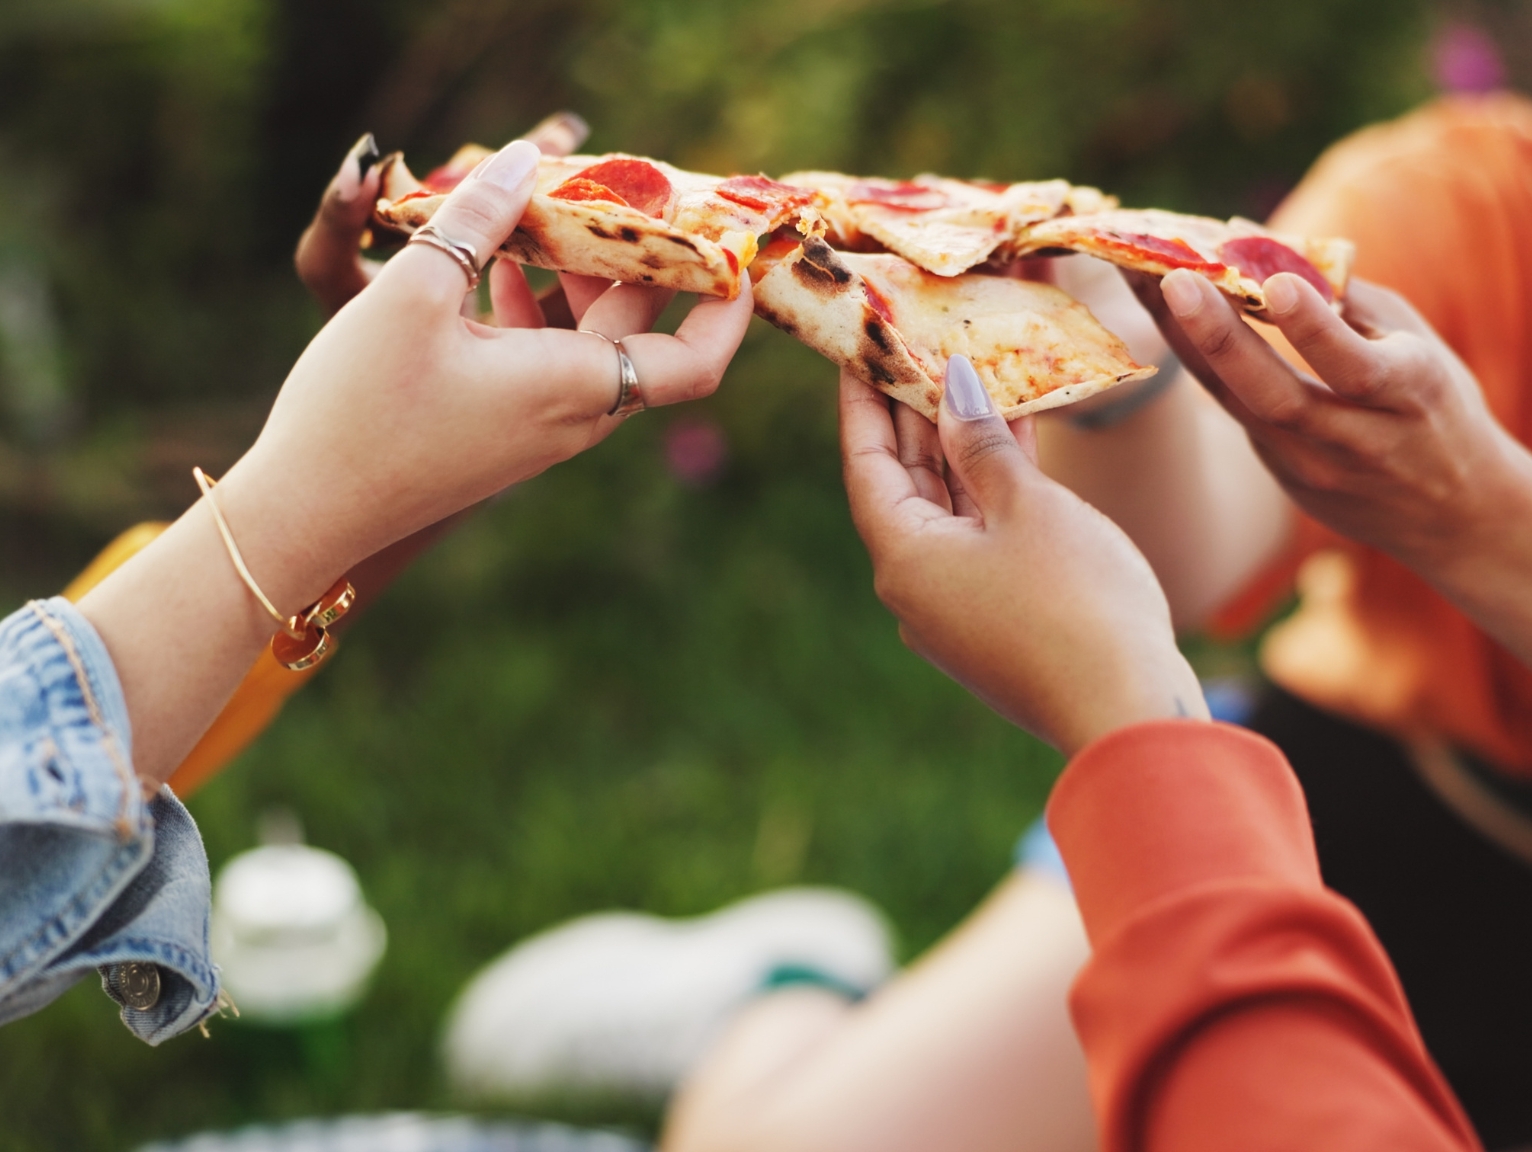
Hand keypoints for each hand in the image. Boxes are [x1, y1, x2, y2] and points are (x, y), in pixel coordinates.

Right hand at [223, 138, 752, 618]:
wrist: (307, 513)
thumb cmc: (358, 410)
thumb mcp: (410, 294)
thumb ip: (475, 218)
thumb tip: (526, 158)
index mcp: (573, 386)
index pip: (695, 361)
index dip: (728, 308)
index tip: (734, 253)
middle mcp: (573, 414)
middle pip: (640, 331)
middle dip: (639, 261)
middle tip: (618, 193)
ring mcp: (538, 427)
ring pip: (590, 342)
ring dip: (579, 279)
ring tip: (543, 216)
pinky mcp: (503, 430)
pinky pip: (548, 361)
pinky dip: (539, 310)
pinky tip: (492, 267)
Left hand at [842, 355, 1207, 756]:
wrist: (1127, 710)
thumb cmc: (1077, 601)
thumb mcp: (1028, 506)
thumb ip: (983, 442)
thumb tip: (951, 385)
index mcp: (903, 556)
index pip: (866, 460)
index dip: (862, 397)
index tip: (858, 344)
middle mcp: (916, 583)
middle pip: (905, 481)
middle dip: (914, 412)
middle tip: (917, 341)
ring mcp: (956, 605)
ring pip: (949, 506)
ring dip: (960, 444)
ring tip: (969, 370)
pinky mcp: (998, 616)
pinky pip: (983, 534)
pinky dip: (993, 486)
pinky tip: (1016, 435)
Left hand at [1131, 267, 1531, 664]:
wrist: (1453, 517)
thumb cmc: (1434, 406)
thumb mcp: (1416, 344)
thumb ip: (1347, 302)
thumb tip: (1271, 248)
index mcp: (1410, 396)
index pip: (1356, 368)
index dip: (1314, 328)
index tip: (1274, 283)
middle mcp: (1357, 440)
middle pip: (1277, 398)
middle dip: (1221, 339)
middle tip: (1172, 282)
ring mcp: (1312, 468)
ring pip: (1240, 407)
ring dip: (1188, 346)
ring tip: (1144, 286)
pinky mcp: (1282, 477)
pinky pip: (1236, 415)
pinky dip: (1203, 366)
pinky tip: (1167, 320)